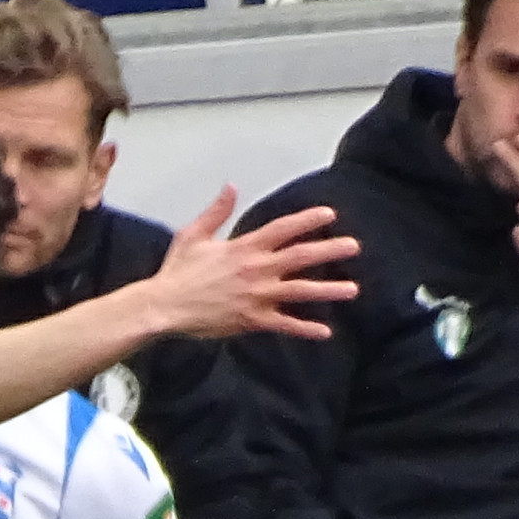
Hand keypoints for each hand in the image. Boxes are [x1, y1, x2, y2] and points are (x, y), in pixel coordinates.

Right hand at [144, 189, 360, 342]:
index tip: (330, 215)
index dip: (308, 220)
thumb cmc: (177, 271)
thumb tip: (231, 187)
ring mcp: (257, 296)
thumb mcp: (194, 234)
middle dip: (330, 250)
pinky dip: (305, 329)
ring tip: (352, 289)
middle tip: (354, 246)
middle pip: (301, 256)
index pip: (283, 229)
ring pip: (301, 291)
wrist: (165, 306)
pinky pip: (284, 324)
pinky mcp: (252, 320)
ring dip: (328, 290)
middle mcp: (257, 269)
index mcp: (244, 247)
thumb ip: (217, 211)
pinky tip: (326, 332)